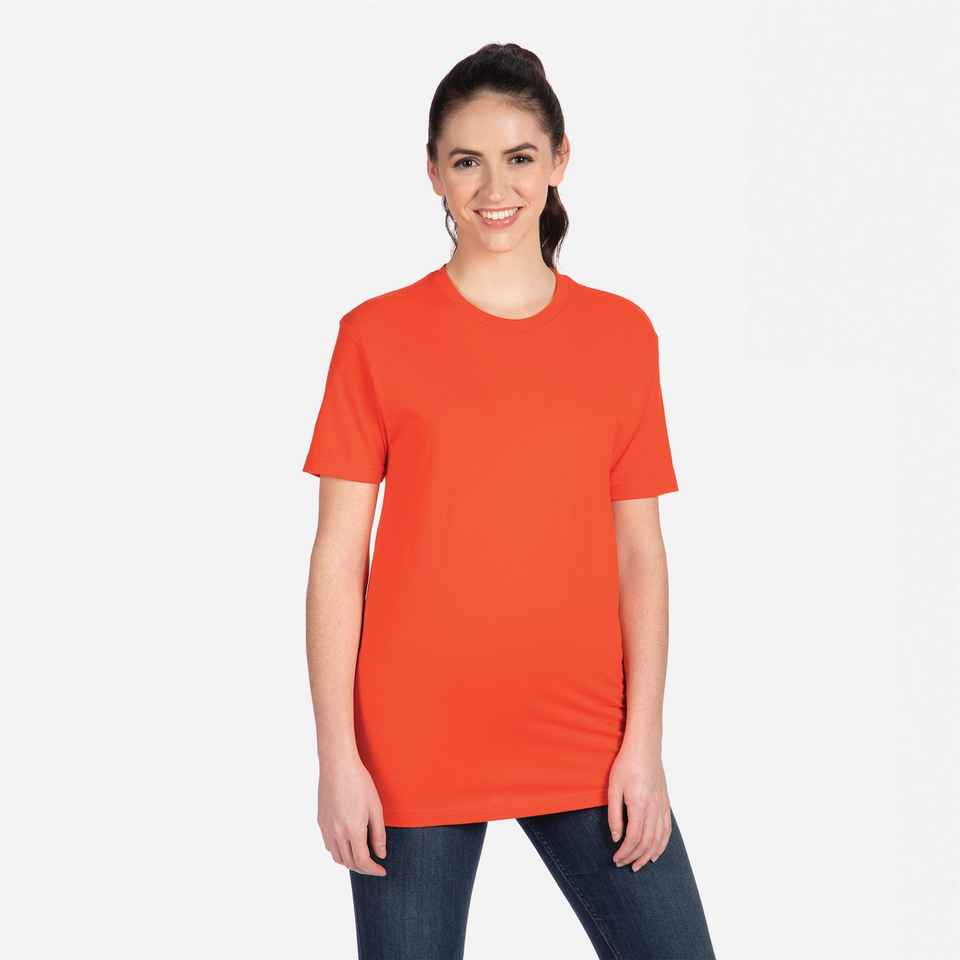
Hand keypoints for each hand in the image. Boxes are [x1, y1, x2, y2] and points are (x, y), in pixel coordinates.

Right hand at [317, 750, 387, 875]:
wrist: (337, 765)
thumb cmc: (359, 783)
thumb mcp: (376, 808)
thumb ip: (378, 834)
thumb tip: (381, 855)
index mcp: (353, 830)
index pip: (363, 861)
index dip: (373, 870)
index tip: (382, 871)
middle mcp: (337, 833)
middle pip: (349, 862)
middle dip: (363, 868)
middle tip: (375, 866)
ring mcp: (326, 828)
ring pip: (337, 857)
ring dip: (350, 862)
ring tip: (362, 858)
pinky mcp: (321, 822)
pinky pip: (329, 845)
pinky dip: (339, 852)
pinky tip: (347, 844)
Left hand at [607, 740, 670, 870]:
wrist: (645, 748)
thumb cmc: (626, 765)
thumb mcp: (613, 788)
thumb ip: (614, 815)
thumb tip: (616, 837)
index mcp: (639, 805)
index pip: (634, 838)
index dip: (625, 852)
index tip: (616, 859)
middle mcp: (654, 809)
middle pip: (647, 842)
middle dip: (635, 857)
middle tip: (623, 864)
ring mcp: (662, 807)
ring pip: (658, 839)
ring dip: (648, 855)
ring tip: (638, 865)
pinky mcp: (666, 804)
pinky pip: (666, 830)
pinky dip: (662, 845)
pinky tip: (655, 853)